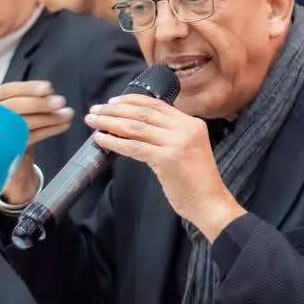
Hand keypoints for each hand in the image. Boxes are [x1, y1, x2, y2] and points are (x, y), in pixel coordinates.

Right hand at [0, 81, 74, 204]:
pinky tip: (62, 126)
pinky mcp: (4, 151)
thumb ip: (26, 100)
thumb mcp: (12, 110)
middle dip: (40, 103)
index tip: (49, 88)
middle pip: (14, 107)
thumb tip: (49, 93)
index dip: (28, 88)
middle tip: (61, 102)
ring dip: (48, 118)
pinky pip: (29, 139)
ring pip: (22, 123)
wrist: (0, 158)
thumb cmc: (8, 127)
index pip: (7, 91)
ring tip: (67, 115)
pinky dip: (48, 130)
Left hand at [85, 94, 244, 240]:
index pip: (156, 104)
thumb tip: (134, 127)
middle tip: (96, 109)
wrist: (210, 203)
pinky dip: (114, 142)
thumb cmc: (196, 181)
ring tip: (93, 121)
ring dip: (110, 122)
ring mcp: (177, 143)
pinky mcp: (167, 159)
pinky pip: (134, 147)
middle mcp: (186, 128)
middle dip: (115, 109)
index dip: (131, 100)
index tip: (113, 101)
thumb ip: (168, 135)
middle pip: (143, 112)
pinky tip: (101, 140)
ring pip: (136, 127)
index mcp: (192, 123)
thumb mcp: (187, 149)